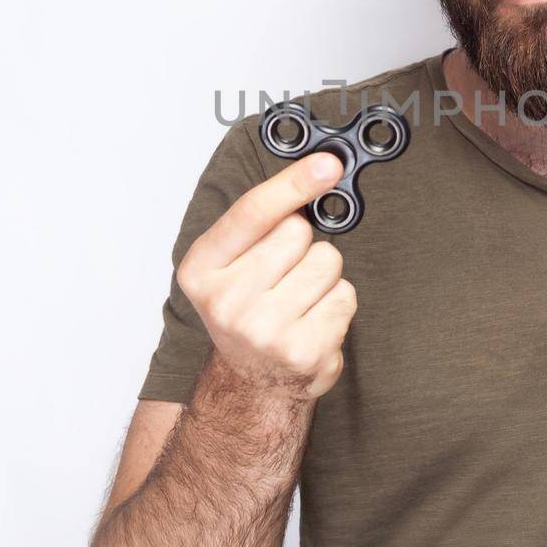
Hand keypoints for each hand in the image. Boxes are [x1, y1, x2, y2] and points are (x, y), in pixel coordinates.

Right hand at [176, 150, 356, 401]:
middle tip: (285, 274)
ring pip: (327, 261)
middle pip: (298, 232)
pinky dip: (336, 304)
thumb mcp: (230, 262)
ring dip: (323, 275)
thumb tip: (319, 171)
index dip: (293, 183)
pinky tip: (313, 321)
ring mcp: (266, 330)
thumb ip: (262, 219)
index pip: (252, 213)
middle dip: (302, 244)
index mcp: (202, 270)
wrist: (252, 382)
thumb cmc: (247, 310)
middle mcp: (227, 302)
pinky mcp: (304, 351)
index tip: (327, 164)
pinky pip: (345, 295)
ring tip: (299, 300)